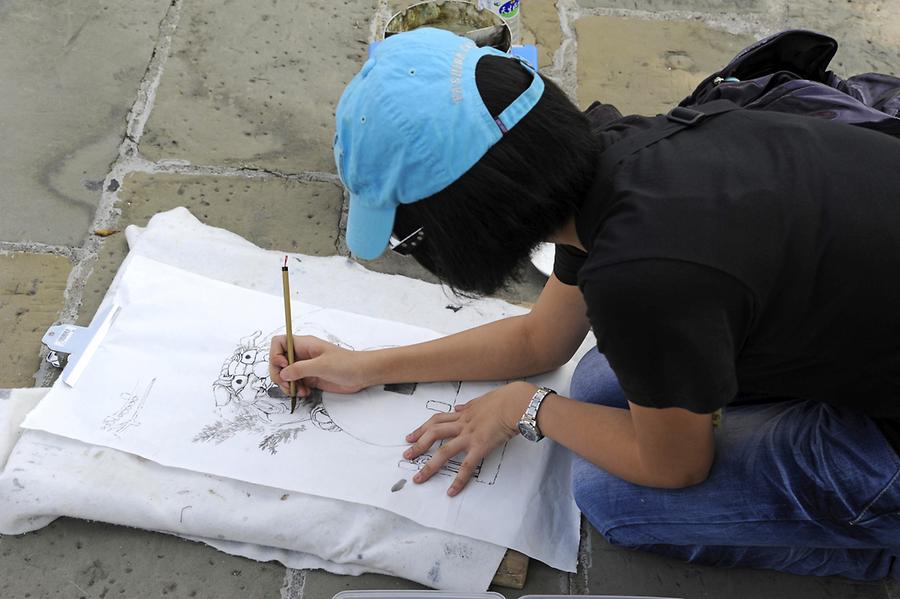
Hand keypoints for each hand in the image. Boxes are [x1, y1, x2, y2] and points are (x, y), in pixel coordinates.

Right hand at [269, 335, 368, 396]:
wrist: (363, 374)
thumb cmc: (347, 364)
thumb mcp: (322, 365)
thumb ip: (300, 369)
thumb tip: (283, 374)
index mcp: (304, 344)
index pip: (279, 342)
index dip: (276, 355)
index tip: (284, 366)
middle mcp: (301, 355)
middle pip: (277, 361)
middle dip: (279, 374)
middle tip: (287, 385)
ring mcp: (305, 367)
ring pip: (284, 375)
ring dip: (287, 385)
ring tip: (298, 391)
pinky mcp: (310, 378)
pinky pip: (294, 384)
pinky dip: (295, 390)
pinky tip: (305, 393)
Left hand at [403, 381, 535, 495]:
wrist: (518, 403)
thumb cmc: (507, 399)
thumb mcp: (484, 399)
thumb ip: (470, 406)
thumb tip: (460, 407)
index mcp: (464, 413)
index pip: (437, 420)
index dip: (422, 429)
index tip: (410, 437)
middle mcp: (463, 424)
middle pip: (434, 434)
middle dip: (418, 445)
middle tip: (407, 456)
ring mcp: (470, 436)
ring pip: (444, 451)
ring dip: (429, 466)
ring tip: (419, 478)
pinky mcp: (480, 447)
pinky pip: (466, 466)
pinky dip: (458, 480)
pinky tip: (451, 492)